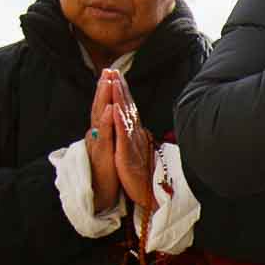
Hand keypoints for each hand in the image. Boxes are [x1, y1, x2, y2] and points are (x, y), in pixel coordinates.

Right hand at [86, 71, 121, 213]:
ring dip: (104, 98)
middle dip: (104, 87)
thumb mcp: (111, 148)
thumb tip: (113, 121)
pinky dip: (108, 121)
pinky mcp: (102, 154)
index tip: (112, 72)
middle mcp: (97, 135)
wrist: (102, 194)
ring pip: (100, 117)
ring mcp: (98, 143)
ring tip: (108, 81)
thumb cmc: (108, 172)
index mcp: (101, 133)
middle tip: (108, 69)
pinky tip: (111, 109)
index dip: (107, 90)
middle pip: (100, 107)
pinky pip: (105, 135)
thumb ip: (110, 134)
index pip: (103, 107)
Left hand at [109, 79, 155, 212]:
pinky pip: (123, 136)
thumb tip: (136, 125)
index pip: (128, 108)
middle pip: (127, 107)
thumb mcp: (139, 150)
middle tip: (113, 70)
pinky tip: (114, 109)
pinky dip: (119, 121)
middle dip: (120, 87)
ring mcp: (132, 143)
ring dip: (120, 98)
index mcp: (135, 133)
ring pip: (125, 117)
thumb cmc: (145, 174)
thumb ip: (136, 136)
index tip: (116, 75)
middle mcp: (135, 134)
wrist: (151, 194)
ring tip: (113, 81)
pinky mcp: (127, 154)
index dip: (122, 91)